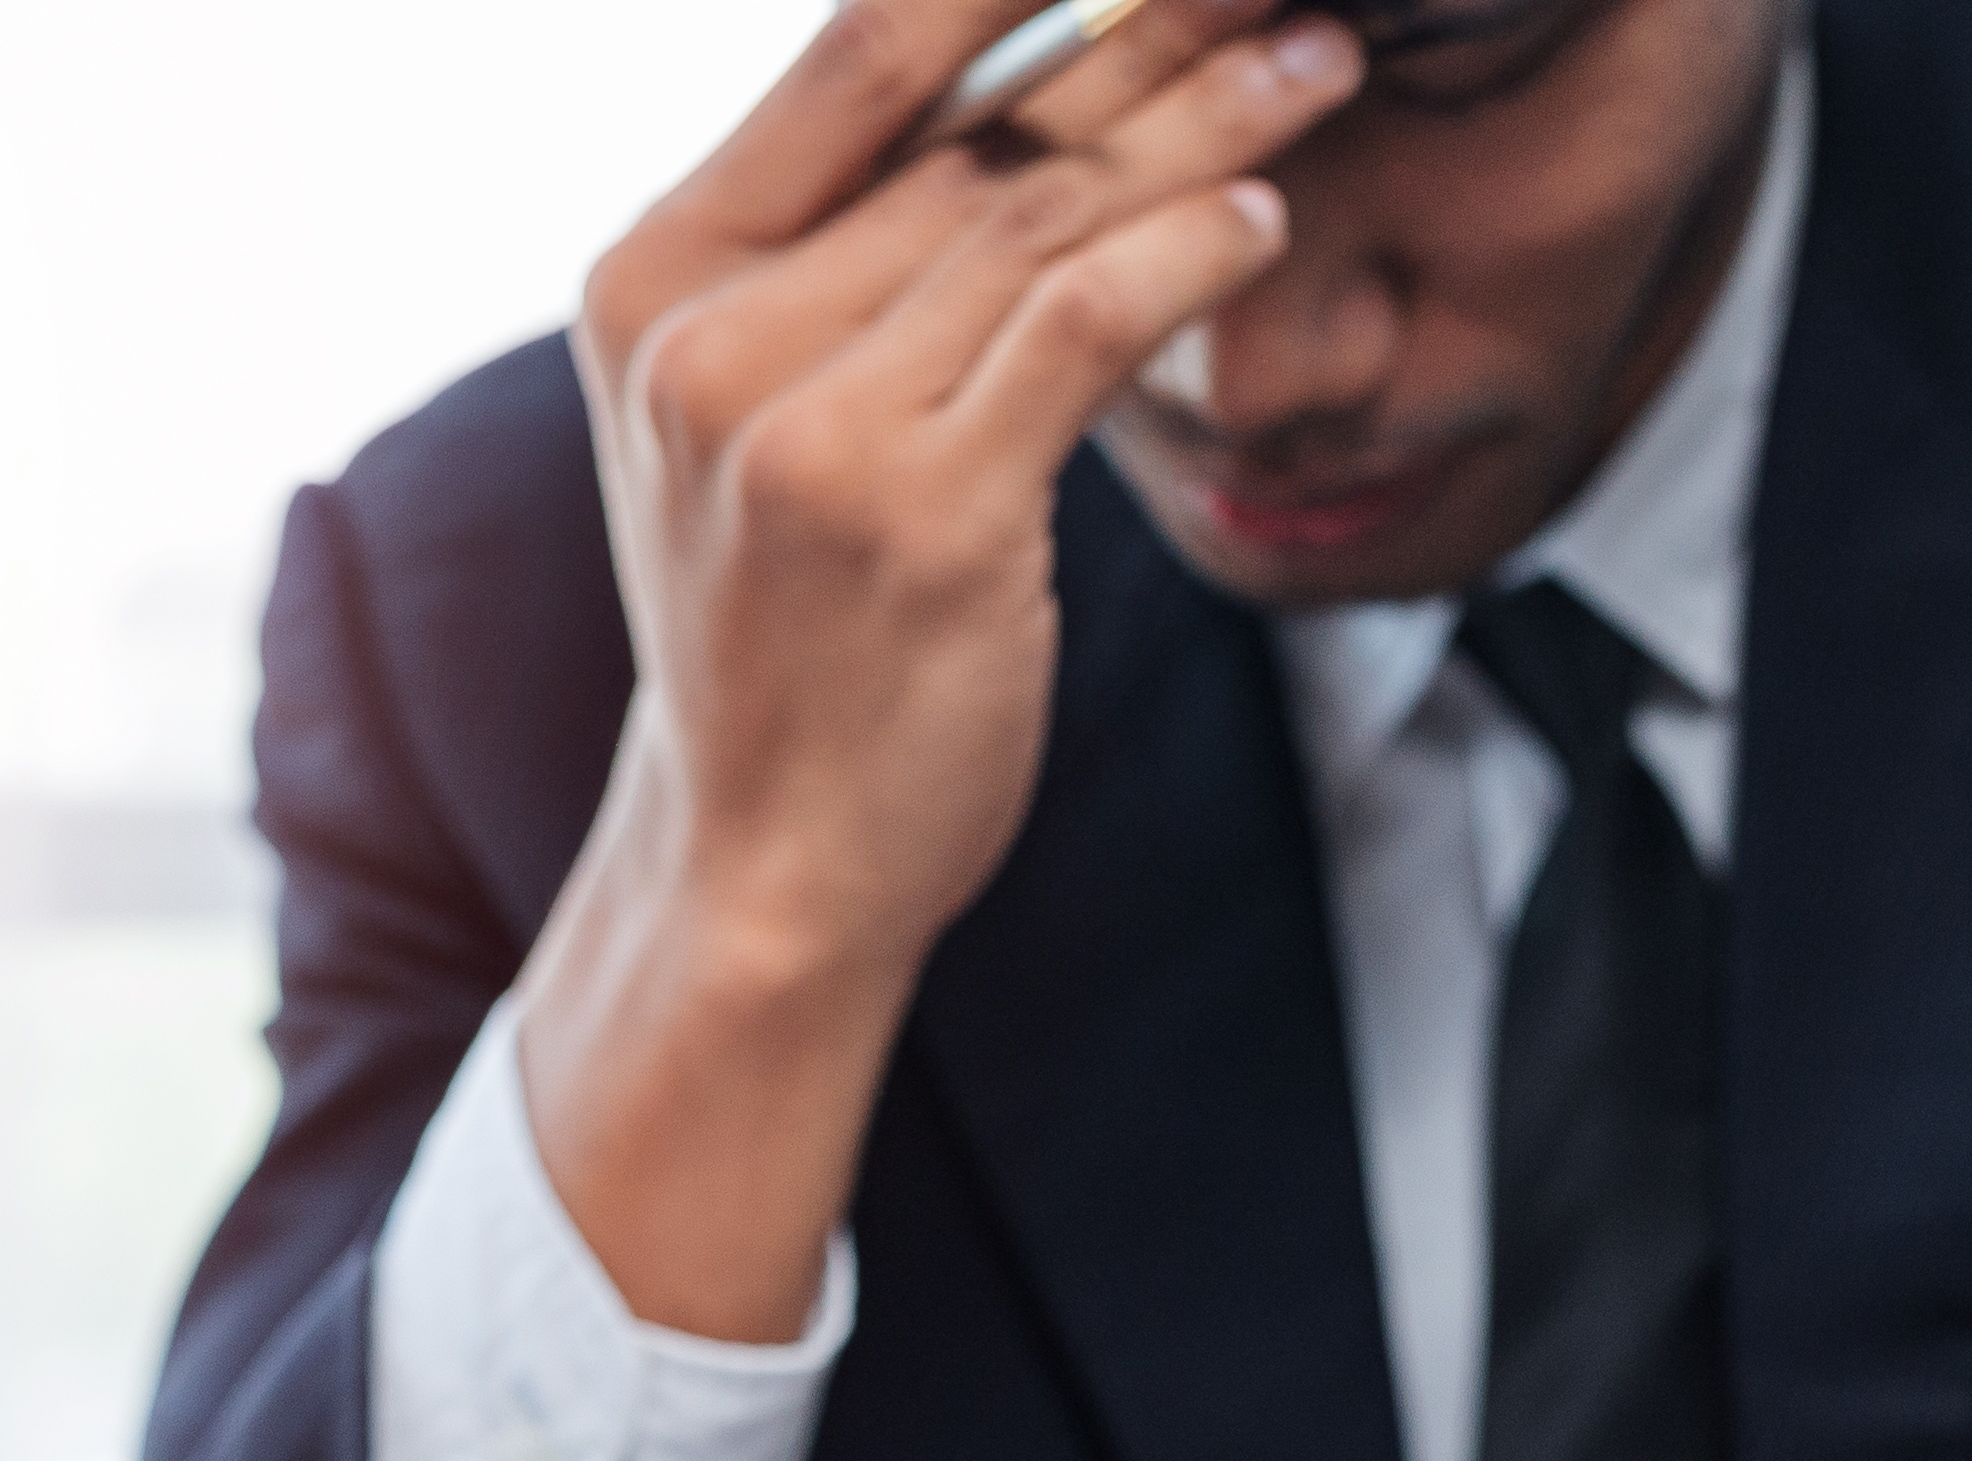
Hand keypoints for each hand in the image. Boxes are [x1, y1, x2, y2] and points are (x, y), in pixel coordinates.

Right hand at [514, 0, 1357, 1342]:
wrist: (759, 865)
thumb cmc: (790, 641)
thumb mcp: (754, 424)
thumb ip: (839, 268)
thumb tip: (1010, 103)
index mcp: (653, 281)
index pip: (852, 56)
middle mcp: (707, 335)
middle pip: (970, 126)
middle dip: (1148, 29)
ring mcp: (804, 426)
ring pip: (1040, 212)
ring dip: (1205, 124)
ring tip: (1318, 66)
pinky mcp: (919, 513)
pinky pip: (1082, 327)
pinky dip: (1186, 253)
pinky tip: (1262, 215)